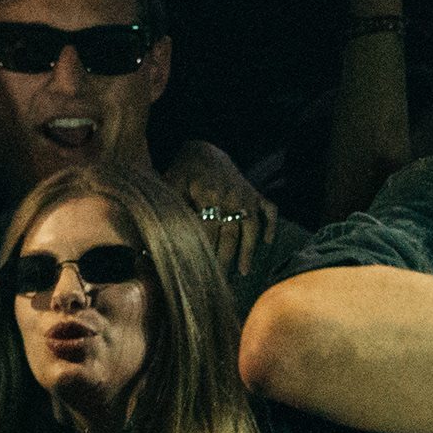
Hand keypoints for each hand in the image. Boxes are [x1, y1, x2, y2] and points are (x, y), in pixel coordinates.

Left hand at [165, 139, 280, 276]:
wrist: (204, 151)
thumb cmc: (183, 173)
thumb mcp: (172, 186)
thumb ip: (173, 210)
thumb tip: (161, 238)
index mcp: (208, 194)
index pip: (208, 231)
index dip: (205, 252)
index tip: (200, 272)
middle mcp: (231, 195)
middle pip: (230, 234)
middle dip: (225, 259)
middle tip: (219, 282)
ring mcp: (245, 194)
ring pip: (251, 227)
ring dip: (248, 250)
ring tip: (244, 271)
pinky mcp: (254, 193)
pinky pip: (269, 210)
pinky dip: (271, 225)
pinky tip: (268, 243)